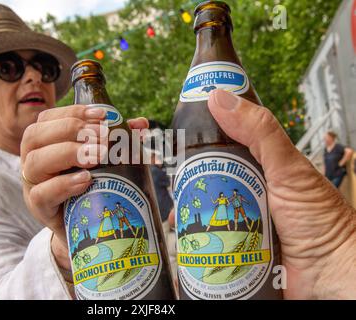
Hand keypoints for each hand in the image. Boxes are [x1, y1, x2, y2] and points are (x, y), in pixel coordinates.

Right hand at [20, 105, 148, 269]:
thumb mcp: (104, 160)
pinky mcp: (38, 208)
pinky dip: (63, 185)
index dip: (73, 113)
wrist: (83, 224)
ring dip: (68, 154)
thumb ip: (119, 140)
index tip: (102, 115)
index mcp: (44, 142)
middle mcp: (33, 159)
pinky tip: (86, 180)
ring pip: (34, 162)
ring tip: (98, 156)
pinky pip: (41, 194)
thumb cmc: (91, 183)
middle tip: (103, 137)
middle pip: (35, 136)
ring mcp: (32, 184)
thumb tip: (141, 124)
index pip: (48, 118)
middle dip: (70, 130)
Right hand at [169, 89, 355, 298]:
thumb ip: (259, 132)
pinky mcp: (234, 246)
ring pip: (202, 212)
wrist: (330, 273)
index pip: (219, 148)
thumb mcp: (288, 167)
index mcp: (256, 167)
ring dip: (186, 215)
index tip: (171, 143)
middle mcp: (245, 191)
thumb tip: (219, 98)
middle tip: (171, 186)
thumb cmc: (319, 219)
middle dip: (185, 184)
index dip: (195, 144)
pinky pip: (208, 241)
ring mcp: (238, 220)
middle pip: (205, 182)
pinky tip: (181, 241)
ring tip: (174, 218)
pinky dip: (194, 241)